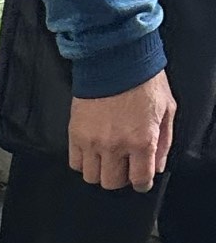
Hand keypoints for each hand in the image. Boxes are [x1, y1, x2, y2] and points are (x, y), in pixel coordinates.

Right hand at [69, 75, 174, 191]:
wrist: (117, 59)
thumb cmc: (144, 80)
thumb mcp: (167, 109)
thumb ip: (164, 141)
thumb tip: (158, 165)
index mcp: (142, 140)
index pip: (140, 180)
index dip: (142, 183)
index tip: (141, 180)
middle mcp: (115, 146)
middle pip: (112, 183)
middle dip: (120, 178)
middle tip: (124, 166)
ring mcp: (92, 142)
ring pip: (92, 177)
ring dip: (100, 171)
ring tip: (106, 158)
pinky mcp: (75, 134)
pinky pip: (75, 163)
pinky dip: (83, 161)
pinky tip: (92, 151)